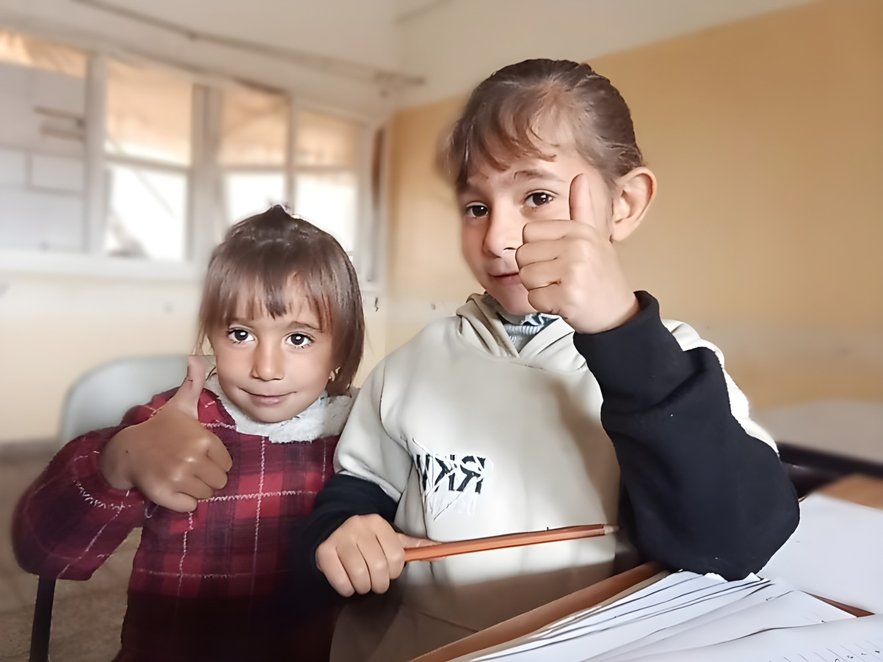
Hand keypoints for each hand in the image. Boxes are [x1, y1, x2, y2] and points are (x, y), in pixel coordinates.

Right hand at [99, 356, 232, 511]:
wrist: (129, 450)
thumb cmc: (160, 429)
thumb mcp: (179, 405)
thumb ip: (193, 383)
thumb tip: (196, 356)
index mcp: (202, 439)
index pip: (226, 464)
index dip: (214, 461)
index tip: (199, 456)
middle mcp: (192, 459)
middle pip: (219, 482)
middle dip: (207, 477)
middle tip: (191, 468)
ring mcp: (178, 478)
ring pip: (206, 495)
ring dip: (196, 489)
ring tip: (181, 476)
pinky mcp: (166, 495)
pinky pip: (190, 507)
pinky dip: (184, 502)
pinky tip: (174, 488)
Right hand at [316, 514, 434, 596]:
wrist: (331, 531)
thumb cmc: (367, 540)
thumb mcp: (390, 538)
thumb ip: (414, 546)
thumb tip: (442, 551)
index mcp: (378, 522)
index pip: (397, 556)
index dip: (395, 570)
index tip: (389, 570)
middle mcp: (358, 526)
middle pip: (379, 567)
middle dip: (380, 583)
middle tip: (375, 581)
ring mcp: (340, 537)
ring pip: (360, 576)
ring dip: (363, 587)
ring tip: (361, 582)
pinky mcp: (324, 551)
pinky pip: (341, 581)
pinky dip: (346, 589)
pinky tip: (347, 582)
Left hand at [516, 173, 638, 333]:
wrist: (618, 313)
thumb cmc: (601, 275)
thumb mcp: (594, 237)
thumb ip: (582, 208)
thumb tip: (580, 177)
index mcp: (579, 230)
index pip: (529, 232)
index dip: (537, 250)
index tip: (557, 260)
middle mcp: (577, 247)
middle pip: (523, 255)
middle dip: (535, 271)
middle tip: (559, 278)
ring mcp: (574, 272)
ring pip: (526, 277)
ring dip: (539, 289)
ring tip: (562, 288)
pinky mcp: (568, 297)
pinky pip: (534, 299)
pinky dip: (545, 306)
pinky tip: (563, 302)